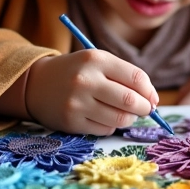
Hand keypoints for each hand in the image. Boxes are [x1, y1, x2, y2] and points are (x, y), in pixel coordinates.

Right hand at [24, 51, 157, 135]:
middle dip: (144, 108)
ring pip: (119, 119)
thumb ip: (125, 76)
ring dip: (129, 119)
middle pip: (129, 100)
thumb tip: (153, 101)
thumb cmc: (77, 72)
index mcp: (96, 59)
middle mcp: (85, 80)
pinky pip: (105, 130)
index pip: (136, 78)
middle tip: (145, 110)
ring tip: (126, 114)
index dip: (150, 91)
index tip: (152, 98)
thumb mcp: (97, 62)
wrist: (37, 84)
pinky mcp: (71, 122)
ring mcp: (77, 102)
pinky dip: (111, 126)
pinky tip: (103, 117)